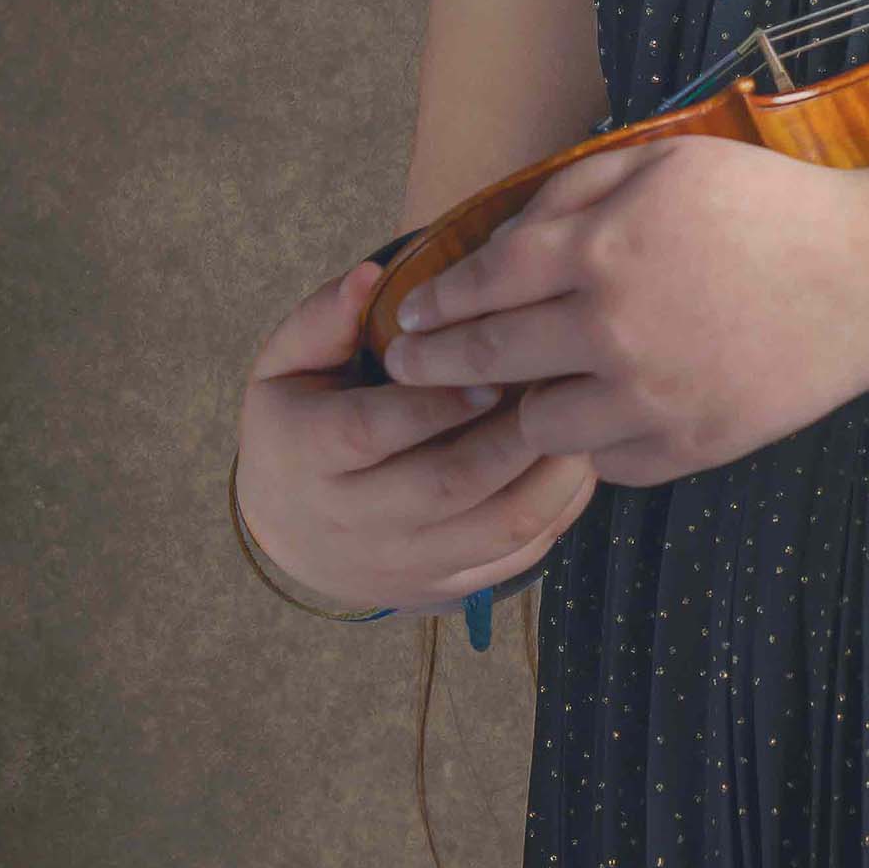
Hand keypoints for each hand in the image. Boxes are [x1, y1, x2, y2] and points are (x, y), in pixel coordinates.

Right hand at [236, 259, 599, 609]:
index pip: (370, 431)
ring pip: (492, 530)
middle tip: (561, 387)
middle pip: (445, 486)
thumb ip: (323, 318)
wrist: (288, 529)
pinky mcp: (442, 589)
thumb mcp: (287, 364)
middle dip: (512, 437)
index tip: (494, 370)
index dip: (434, 403)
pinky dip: (557, 514)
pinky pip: (514, 561)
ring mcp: (400, 564)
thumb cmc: (300, 422)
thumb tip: (369, 279)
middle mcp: (350, 521)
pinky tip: (576, 464)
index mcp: (306, 454)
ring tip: (581, 421)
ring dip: (549, 477)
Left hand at [378, 137, 868, 486]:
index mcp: (602, 251)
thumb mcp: (668, 162)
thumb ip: (577, 190)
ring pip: (539, 425)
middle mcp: (613, 331)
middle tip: (406, 369)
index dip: (437, 299)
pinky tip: (596, 417)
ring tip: (515, 396)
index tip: (413, 312)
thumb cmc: (770, 207)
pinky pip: (605, 461)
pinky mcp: (689, 444)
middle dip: (435, 365)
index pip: (484, 282)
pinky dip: (589, 443)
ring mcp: (651, 397)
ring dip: (518, 409)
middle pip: (490, 359)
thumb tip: (506, 235)